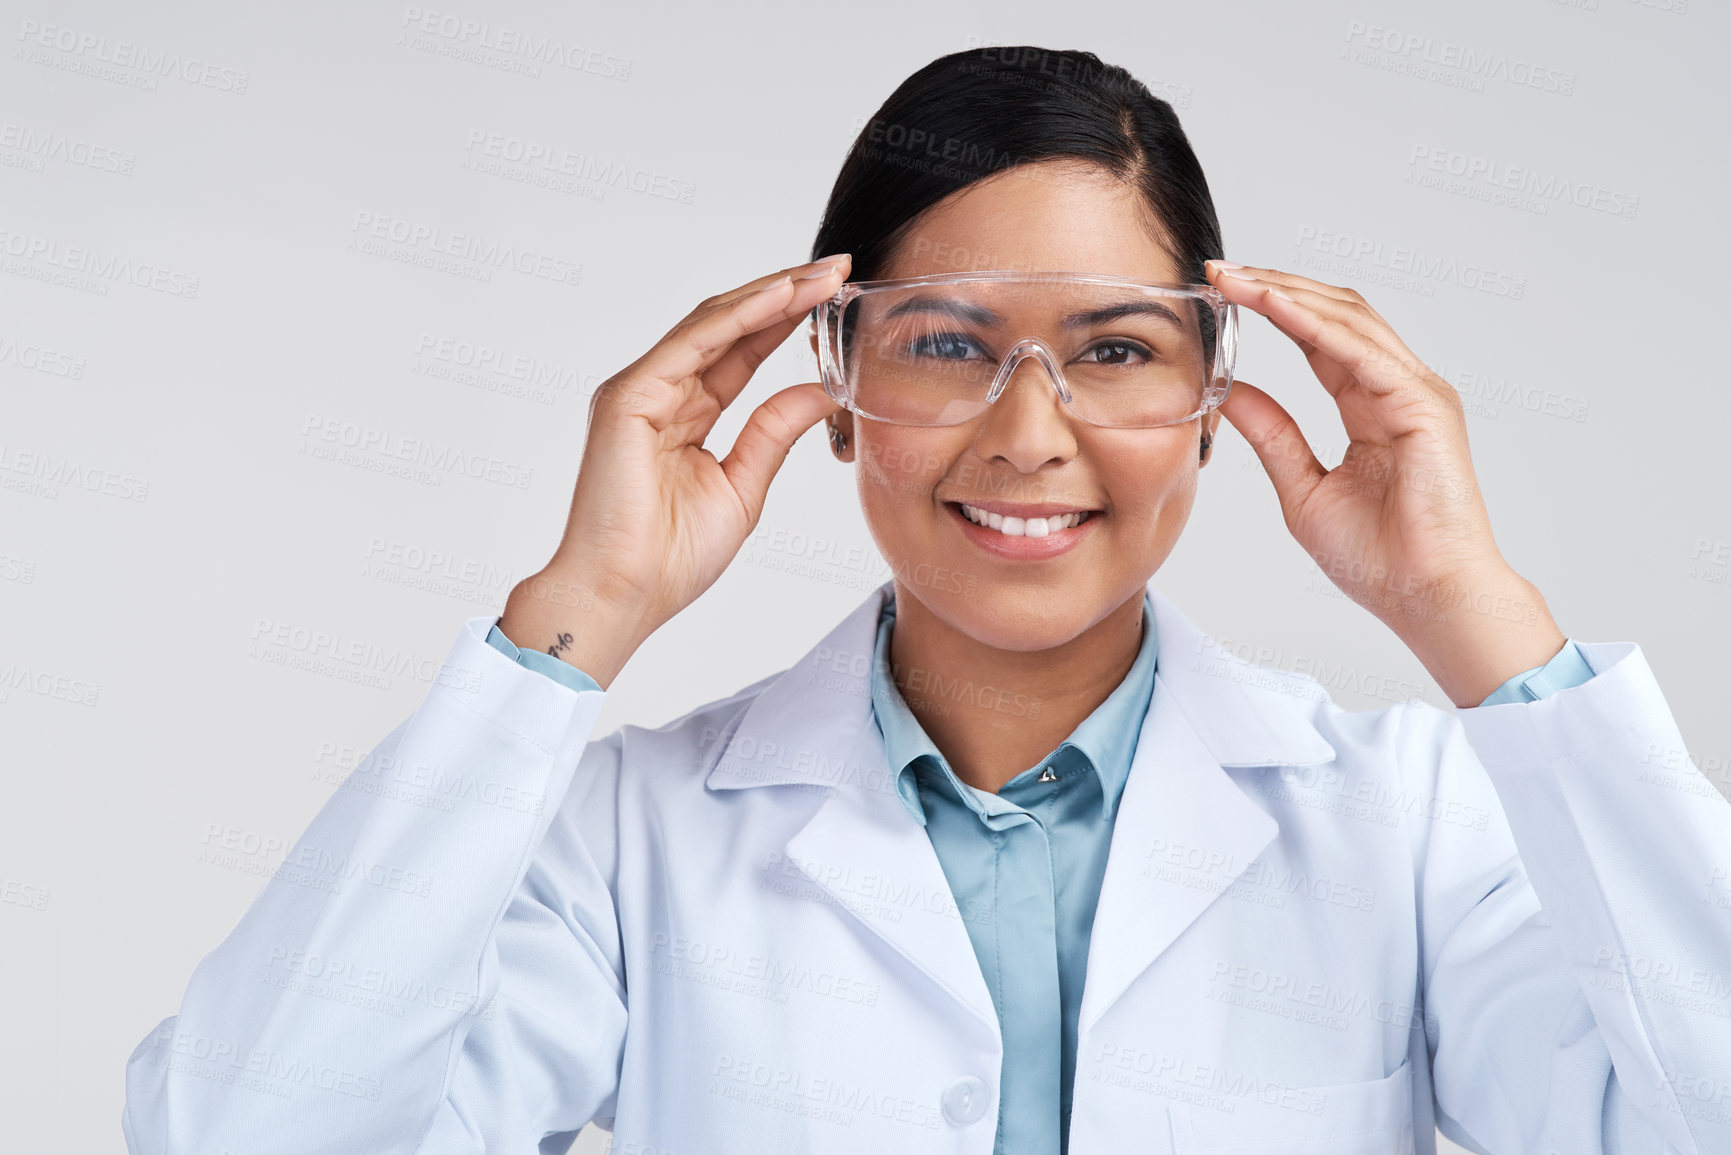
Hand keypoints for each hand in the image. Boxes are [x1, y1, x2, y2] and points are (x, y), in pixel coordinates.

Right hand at [499, 254, 851, 686]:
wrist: (626, 595)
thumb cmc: (671, 558)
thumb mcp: (745, 486)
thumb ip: (774, 431)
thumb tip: (818, 390)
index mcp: (686, 413)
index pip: (744, 350)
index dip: (789, 319)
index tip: (837, 295)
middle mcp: (661, 391)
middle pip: (731, 325)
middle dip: (787, 293)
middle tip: (840, 267)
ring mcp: (641, 389)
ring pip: (714, 322)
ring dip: (771, 293)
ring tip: (821, 274)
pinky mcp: (629, 396)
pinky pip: (693, 343)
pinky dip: (738, 316)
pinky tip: (780, 297)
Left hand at [1203, 260, 1565, 707]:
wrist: (1428, 598)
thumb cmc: (1381, 560)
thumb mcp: (1303, 488)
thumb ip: (1272, 434)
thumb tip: (1230, 392)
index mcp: (1372, 407)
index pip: (1319, 339)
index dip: (1272, 309)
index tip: (1221, 293)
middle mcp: (1398, 389)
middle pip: (1334, 315)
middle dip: (1275, 287)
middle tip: (1219, 272)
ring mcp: (1416, 392)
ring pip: (1348, 320)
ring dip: (1288, 294)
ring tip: (1237, 279)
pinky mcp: (1422, 406)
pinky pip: (1361, 352)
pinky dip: (1314, 324)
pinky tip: (1274, 307)